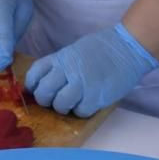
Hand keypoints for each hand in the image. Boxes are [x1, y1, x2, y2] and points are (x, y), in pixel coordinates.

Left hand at [25, 23, 158, 117]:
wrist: (127, 48)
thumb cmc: (102, 48)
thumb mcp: (74, 51)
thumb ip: (60, 65)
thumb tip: (48, 80)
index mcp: (61, 58)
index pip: (35, 73)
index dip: (31, 85)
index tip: (34, 90)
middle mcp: (67, 71)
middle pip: (43, 93)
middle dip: (46, 100)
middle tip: (55, 100)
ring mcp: (81, 84)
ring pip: (59, 105)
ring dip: (63, 108)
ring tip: (73, 102)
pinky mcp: (95, 97)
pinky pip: (80, 112)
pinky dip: (82, 110)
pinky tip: (88, 103)